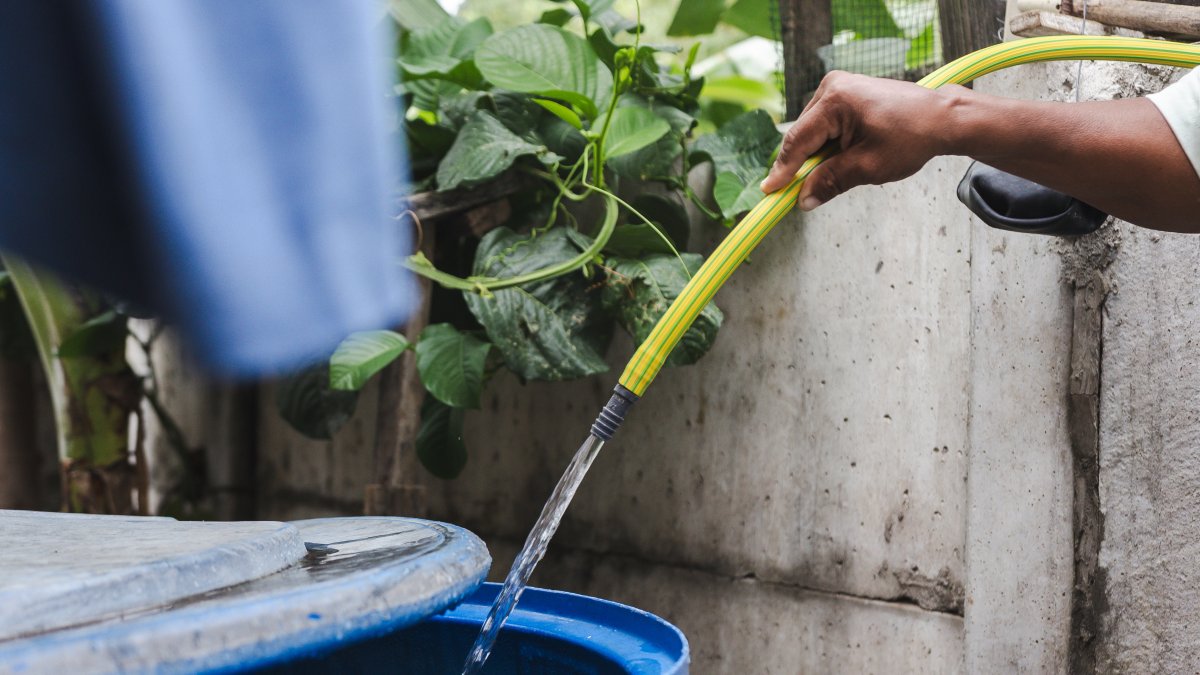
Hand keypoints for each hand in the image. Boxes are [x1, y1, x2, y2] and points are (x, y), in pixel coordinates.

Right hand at [760, 71, 961, 209]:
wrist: (943, 118)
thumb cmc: (912, 137)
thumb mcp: (868, 167)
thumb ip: (830, 182)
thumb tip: (804, 200)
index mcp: (835, 100)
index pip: (797, 140)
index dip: (783, 170)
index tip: (769, 191)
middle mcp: (832, 86)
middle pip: (803, 135)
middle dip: (804, 164)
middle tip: (801, 192)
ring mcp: (839, 87)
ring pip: (814, 132)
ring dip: (819, 154)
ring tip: (840, 170)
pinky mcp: (847, 93)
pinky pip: (826, 125)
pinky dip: (829, 144)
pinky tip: (844, 157)